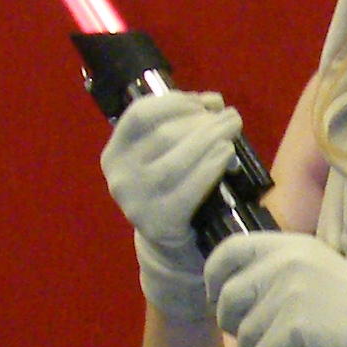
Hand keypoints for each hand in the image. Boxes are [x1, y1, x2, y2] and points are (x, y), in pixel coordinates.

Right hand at [101, 89, 242, 318]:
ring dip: (211, 138)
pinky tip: (226, 154)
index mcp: (115, 154)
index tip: (205, 102)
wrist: (168, 244)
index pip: (140, 115)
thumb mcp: (160, 156)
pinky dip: (212, 166)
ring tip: (231, 130)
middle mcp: (120, 178)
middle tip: (230, 116)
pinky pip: (191, 187)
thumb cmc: (169, 188)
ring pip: (178, 158)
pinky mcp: (161, 222)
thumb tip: (213, 103)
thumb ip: (179, 125)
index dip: (176, 102)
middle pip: (164, 134)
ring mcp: (138, 202)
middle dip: (203, 121)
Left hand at [205, 232, 346, 346]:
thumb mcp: (317, 265)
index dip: (213, 275)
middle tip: (243, 333)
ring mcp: (288, 295)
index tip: (217, 294)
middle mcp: (283, 265)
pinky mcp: (293, 327)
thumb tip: (236, 284)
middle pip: (229, 296)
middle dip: (229, 321)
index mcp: (288, 246)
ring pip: (242, 331)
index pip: (229, 250)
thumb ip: (280, 267)